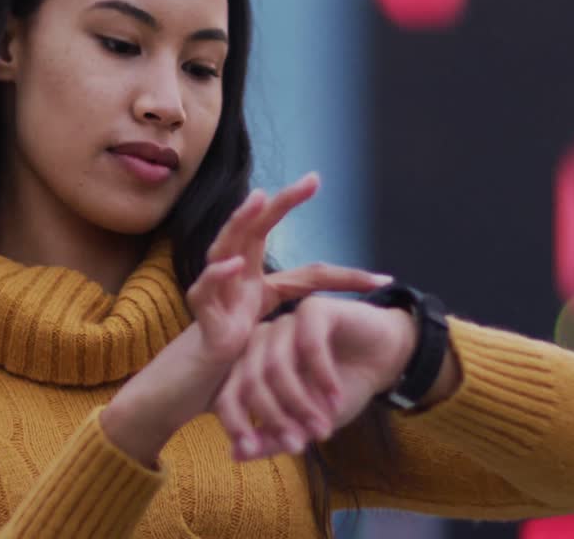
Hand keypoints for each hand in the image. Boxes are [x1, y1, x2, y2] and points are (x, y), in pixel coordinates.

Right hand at [102, 173, 390, 465]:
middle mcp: (237, 282)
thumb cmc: (230, 366)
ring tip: (258, 199)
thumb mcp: (273, 347)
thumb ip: (296, 335)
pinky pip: (204, 292)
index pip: (308, 272)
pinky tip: (230, 266)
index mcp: (262, 288)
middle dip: (284, 204)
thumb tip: (338, 348)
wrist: (188, 392)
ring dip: (240, 222)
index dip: (345, 276)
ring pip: (224, 248)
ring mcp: (218, 297)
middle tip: (313, 180)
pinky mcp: (202, 320)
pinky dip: (216, 277)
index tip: (384, 279)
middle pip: (258, 232)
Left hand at [213, 295, 417, 460]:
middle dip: (277, 418)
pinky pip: (308, 345)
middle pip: (252, 382)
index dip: (236, 425)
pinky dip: (322, 377)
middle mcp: (260, 341)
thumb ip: (272, 437)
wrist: (382, 359)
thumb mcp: (305, 423)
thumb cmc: (339, 389)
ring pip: (277, 366)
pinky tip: (336, 398)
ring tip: (323, 427)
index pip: (227, 396)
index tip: (252, 450)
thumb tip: (236, 454)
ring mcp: (284, 322)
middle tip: (300, 444)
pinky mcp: (313, 309)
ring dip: (301, 403)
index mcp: (250, 366)